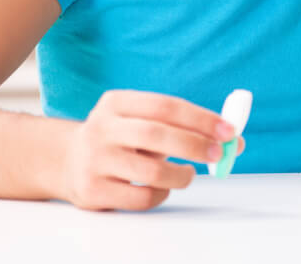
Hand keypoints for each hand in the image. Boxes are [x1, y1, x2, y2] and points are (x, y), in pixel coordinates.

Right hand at [59, 90, 244, 210]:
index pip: (166, 106)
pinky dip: (162, 194)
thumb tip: (234, 141)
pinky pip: (141, 198)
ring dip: (181, 175)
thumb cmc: (122, 138)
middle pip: (157, 135)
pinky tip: (163, 187)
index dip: (201, 118)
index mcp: (117, 102)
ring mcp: (94, 160)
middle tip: (218, 154)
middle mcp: (101, 128)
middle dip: (195, 145)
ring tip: (188, 173)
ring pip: (150, 172)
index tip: (229, 131)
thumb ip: (185, 127)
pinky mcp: (92, 191)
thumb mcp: (143, 120)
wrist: (66, 161)